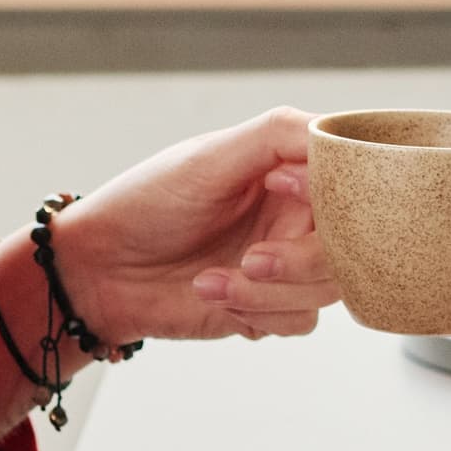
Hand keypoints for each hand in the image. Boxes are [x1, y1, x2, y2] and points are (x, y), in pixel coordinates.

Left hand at [46, 106, 337, 342]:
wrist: (98, 271)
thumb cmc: (146, 203)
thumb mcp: (209, 157)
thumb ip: (279, 135)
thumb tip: (339, 131)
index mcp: (290, 169)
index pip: (352, 179)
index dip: (327, 192)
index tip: (275, 186)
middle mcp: (295, 214)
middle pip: (350, 243)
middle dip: (300, 259)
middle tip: (250, 259)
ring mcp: (285, 261)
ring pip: (327, 288)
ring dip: (268, 291)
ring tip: (209, 281)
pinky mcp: (270, 305)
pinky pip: (300, 319)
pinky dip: (258, 313)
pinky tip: (211, 294)